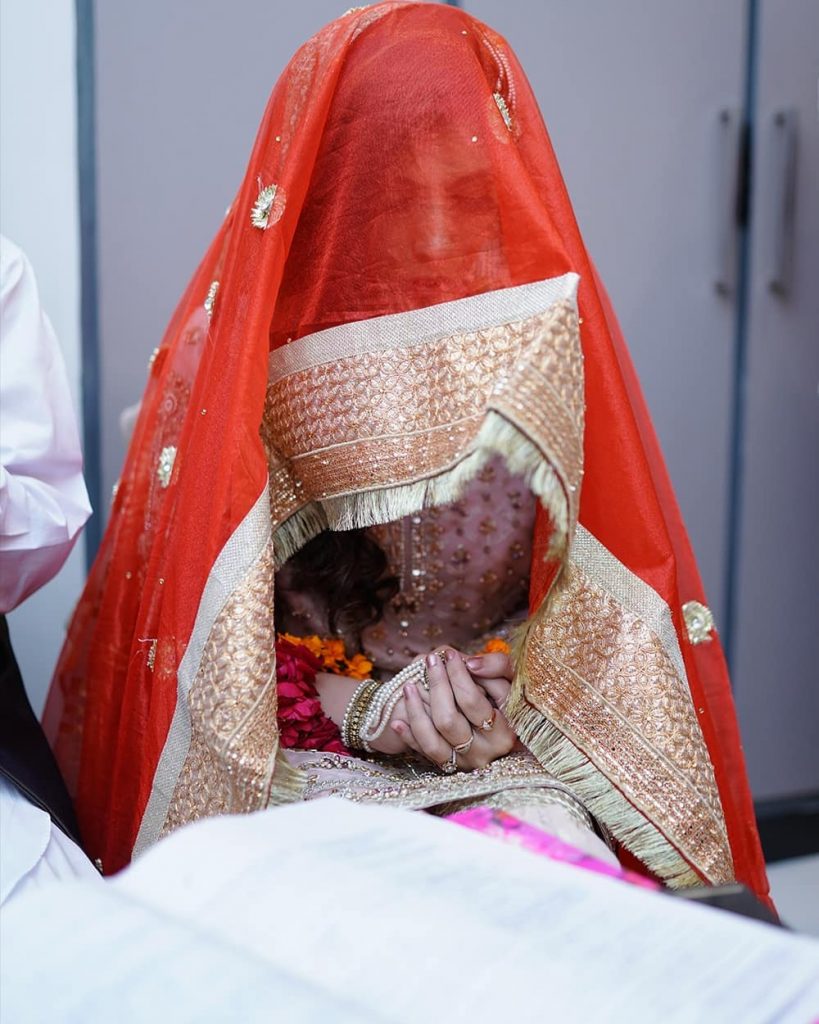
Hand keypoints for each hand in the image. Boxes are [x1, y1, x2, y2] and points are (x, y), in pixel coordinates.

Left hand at [393, 648, 516, 770]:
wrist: (499, 727)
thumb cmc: (505, 698)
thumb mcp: (511, 680)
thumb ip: (496, 666)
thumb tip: (469, 663)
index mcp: (504, 731)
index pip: (472, 701)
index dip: (457, 676)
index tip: (449, 654)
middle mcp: (484, 751)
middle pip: (448, 720)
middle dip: (436, 686)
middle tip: (430, 660)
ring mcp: (464, 762)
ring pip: (432, 740)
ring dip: (415, 712)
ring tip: (408, 686)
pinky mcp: (449, 768)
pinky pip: (423, 753)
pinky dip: (409, 736)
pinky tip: (397, 721)